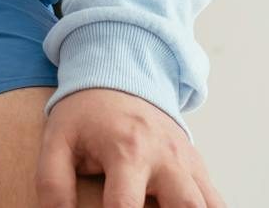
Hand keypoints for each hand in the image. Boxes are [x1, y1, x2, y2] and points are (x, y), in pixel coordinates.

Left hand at [36, 89, 224, 207]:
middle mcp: (164, 157)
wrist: (119, 73)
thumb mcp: (57, 140)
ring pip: (209, 204)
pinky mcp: (197, 165)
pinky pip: (216, 198)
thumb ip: (53, 183)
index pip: (124, 207)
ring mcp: (186, 161)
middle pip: (186, 205)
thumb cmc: (86, 113)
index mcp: (127, 151)